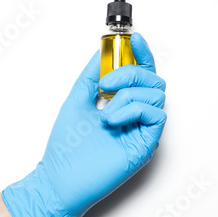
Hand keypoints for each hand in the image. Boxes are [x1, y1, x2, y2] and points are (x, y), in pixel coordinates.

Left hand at [2, 32, 166, 216]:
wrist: (60, 177)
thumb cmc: (66, 146)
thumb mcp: (77, 98)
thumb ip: (92, 74)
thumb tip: (102, 51)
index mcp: (121, 103)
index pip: (140, 73)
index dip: (141, 54)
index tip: (134, 39)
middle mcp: (135, 115)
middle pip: (153, 79)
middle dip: (132, 73)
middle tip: (106, 83)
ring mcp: (141, 129)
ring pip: (156, 94)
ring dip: (128, 96)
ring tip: (104, 114)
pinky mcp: (146, 144)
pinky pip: (156, 114)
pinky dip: (135, 109)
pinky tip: (113, 120)